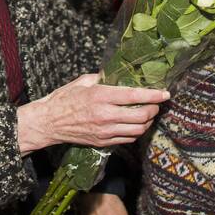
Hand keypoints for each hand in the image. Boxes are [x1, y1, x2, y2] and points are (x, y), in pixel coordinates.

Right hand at [16, 73, 167, 153]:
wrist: (49, 122)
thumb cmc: (64, 99)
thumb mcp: (83, 82)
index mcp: (101, 96)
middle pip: (142, 115)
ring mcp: (105, 131)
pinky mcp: (103, 142)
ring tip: (148, 114)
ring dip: (148, 122)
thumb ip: (103, 77)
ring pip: (138, 130)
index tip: (165, 93)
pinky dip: (136, 131)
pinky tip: (135, 124)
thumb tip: (118, 72)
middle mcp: (105, 115)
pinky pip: (128, 138)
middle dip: (154, 109)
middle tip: (156, 103)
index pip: (135, 95)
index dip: (154, 94)